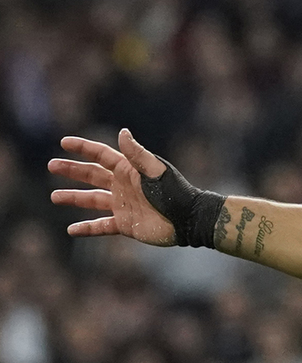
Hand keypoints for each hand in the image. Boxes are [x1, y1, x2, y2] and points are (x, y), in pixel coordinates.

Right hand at [49, 130, 177, 244]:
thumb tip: (122, 132)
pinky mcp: (126, 225)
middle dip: (72, 170)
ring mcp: (123, 205)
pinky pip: (101, 226)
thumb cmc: (176, 193)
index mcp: (129, 170)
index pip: (101, 155)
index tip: (64, 142)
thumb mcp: (156, 171)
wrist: (189, 220)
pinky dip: (87, 228)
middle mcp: (123, 186)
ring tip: (55, 197)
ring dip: (73, 198)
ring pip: (92, 200)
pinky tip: (71, 230)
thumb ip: (137, 154)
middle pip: (92, 175)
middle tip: (52, 165)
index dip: (83, 148)